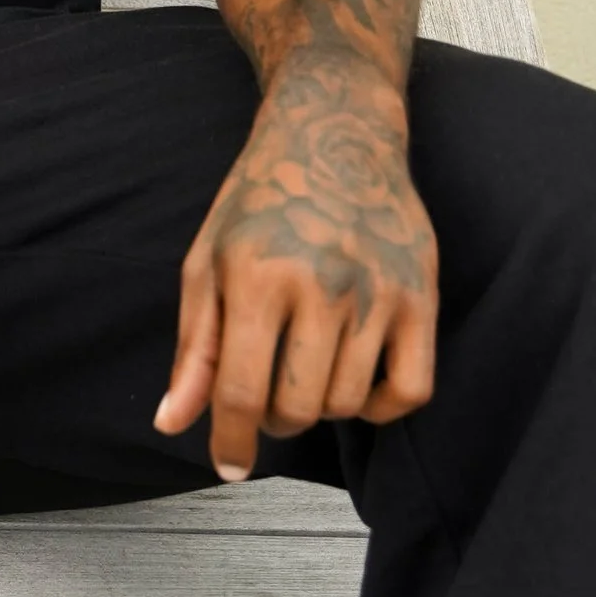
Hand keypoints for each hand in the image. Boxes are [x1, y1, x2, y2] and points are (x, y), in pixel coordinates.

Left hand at [153, 58, 436, 480]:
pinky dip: (381, 406)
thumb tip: (173, 422)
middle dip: (271, 419)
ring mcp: (379, 292)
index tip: (229, 463)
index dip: (231, 442)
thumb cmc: (261, 200)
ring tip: (304, 373)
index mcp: (257, 278)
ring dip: (320, 408)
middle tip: (265, 393)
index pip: (242, 393)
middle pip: (296, 408)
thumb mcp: (207, 263)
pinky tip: (355, 382)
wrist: (335, 133)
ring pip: (348, 405)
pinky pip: (411, 390)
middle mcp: (323, 287)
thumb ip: (195, 349)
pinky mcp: (422, 295)